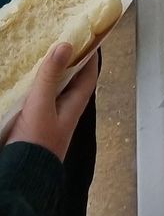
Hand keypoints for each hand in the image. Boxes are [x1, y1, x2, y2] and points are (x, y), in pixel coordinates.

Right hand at [7, 45, 98, 161]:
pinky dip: (36, 91)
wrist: (20, 178)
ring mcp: (50, 122)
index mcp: (74, 107)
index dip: (90, 56)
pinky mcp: (34, 129)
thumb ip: (51, 77)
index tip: (89, 37)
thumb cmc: (35, 142)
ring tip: (41, 60)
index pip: (89, 76)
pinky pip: (39, 104)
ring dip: (50, 77)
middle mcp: (65, 114)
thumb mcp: (41, 105)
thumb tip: (66, 44)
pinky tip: (25, 87)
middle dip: (68, 64)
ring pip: (54, 93)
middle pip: (72, 83)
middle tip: (60, 44)